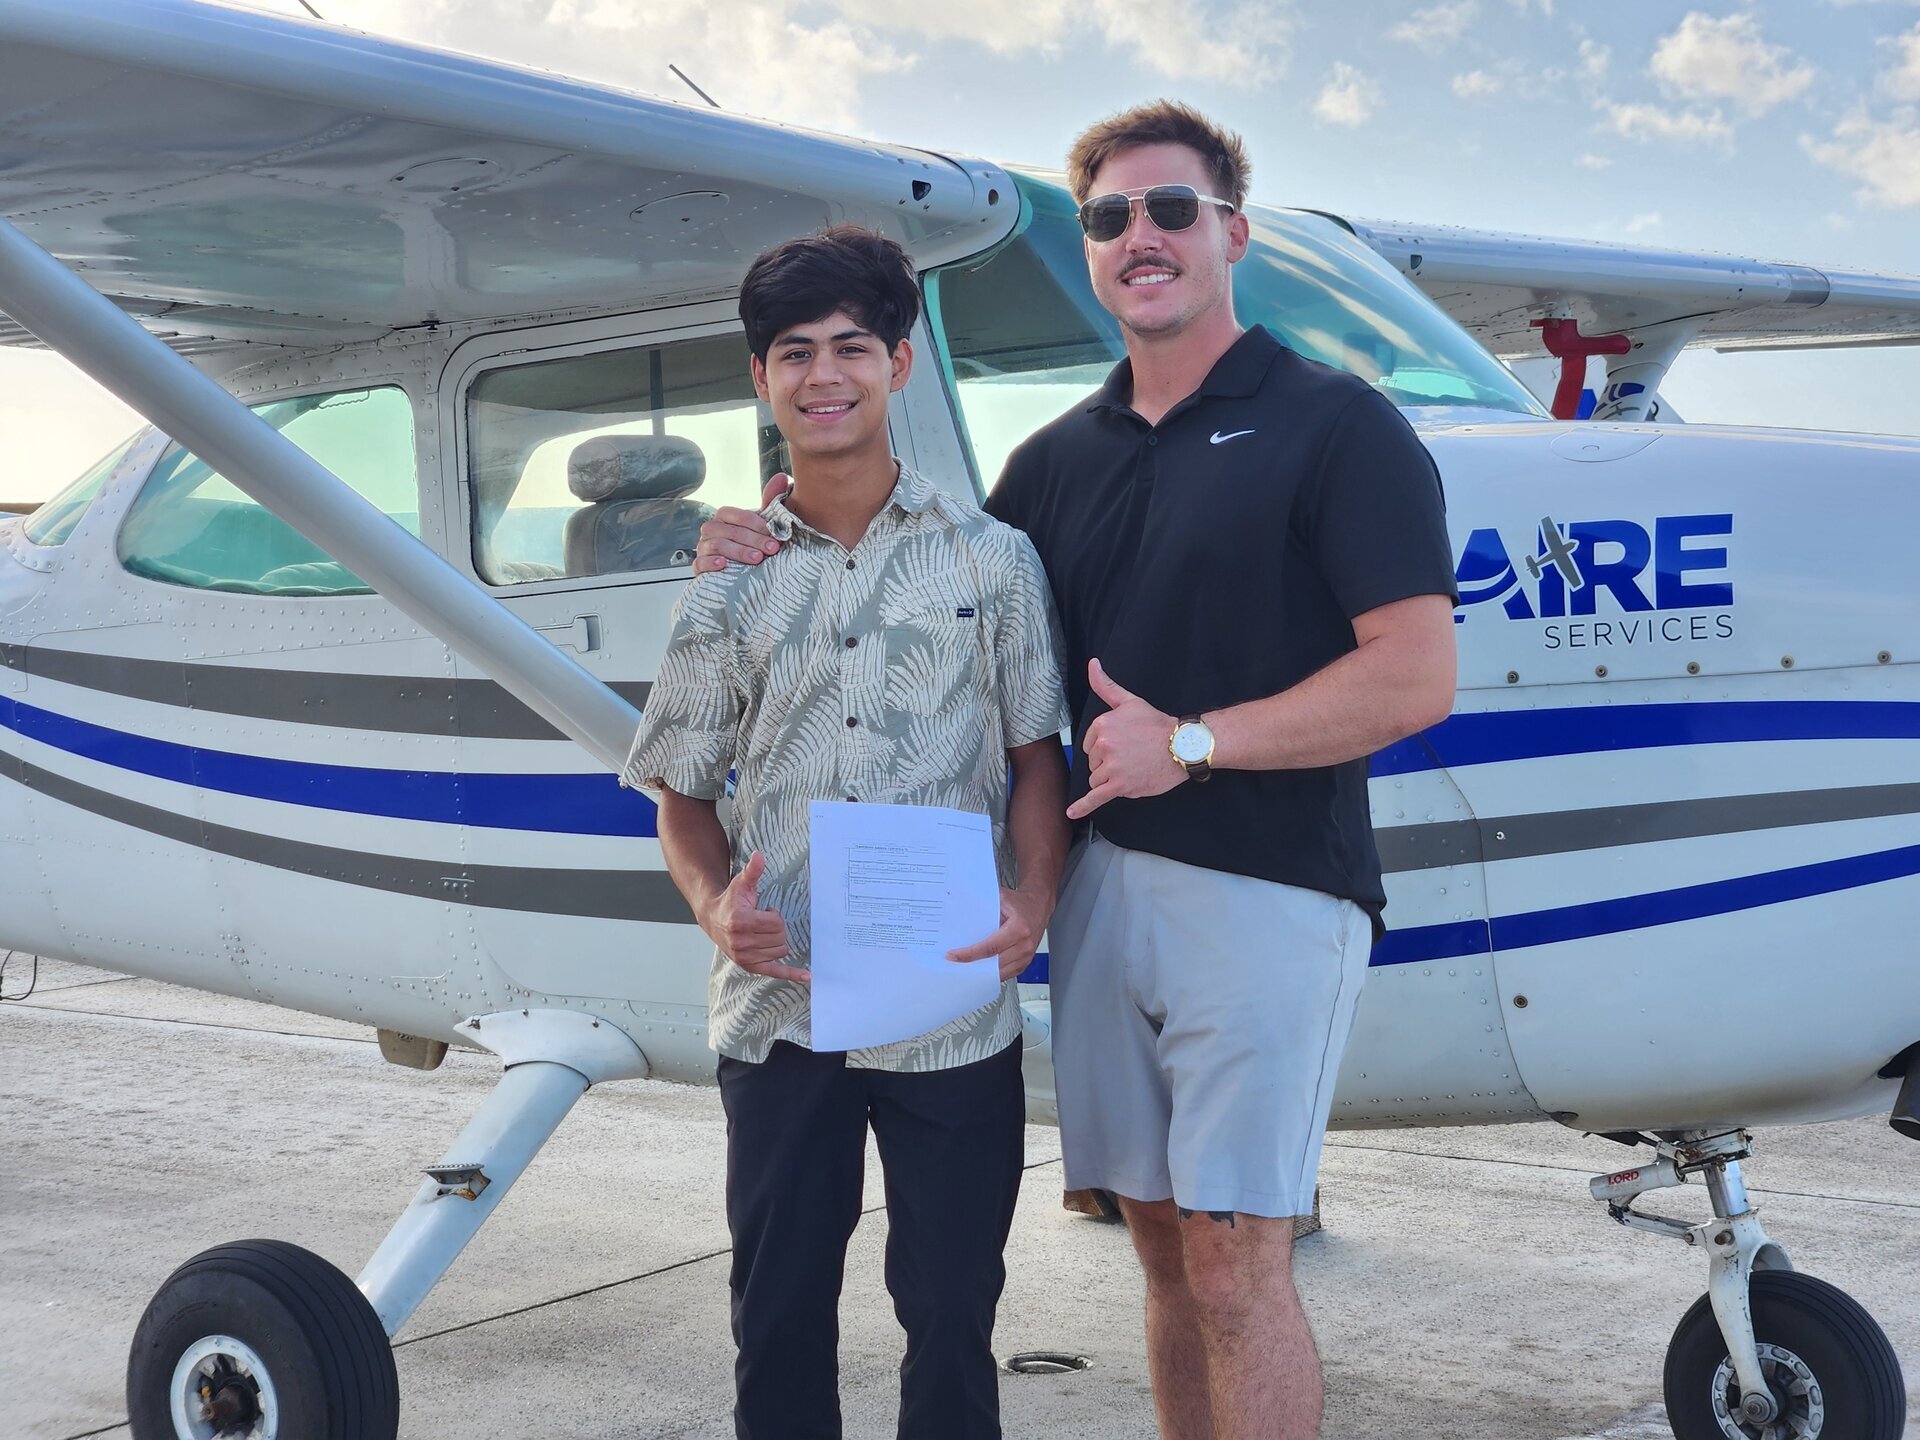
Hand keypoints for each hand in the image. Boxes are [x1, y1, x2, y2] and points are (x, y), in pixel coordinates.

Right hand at [693, 473, 789, 572]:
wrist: (737, 572)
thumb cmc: (749, 544)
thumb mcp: (761, 524)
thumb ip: (770, 502)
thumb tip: (782, 476)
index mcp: (724, 517)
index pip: (736, 515)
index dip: (756, 524)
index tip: (774, 534)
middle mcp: (711, 529)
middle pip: (729, 531)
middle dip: (753, 540)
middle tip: (772, 549)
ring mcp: (703, 547)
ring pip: (717, 545)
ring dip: (739, 551)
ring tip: (757, 559)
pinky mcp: (698, 567)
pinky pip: (699, 563)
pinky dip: (711, 562)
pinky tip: (724, 564)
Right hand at [700, 851, 807, 982]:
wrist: (713, 918)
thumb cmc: (731, 900)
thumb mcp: (741, 884)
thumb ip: (752, 871)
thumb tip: (759, 855)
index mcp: (741, 921)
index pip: (776, 923)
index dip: (774, 915)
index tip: (764, 910)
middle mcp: (741, 942)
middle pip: (780, 938)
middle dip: (777, 928)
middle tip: (762, 921)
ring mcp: (744, 956)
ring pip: (780, 951)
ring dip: (776, 940)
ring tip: (761, 932)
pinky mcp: (748, 965)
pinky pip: (774, 971)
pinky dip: (791, 974)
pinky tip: (807, 977)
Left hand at [948, 886, 1050, 981]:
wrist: (1038, 906)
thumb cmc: (1021, 903)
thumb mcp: (1001, 899)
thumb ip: (984, 908)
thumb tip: (963, 916)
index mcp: (1019, 928)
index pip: (990, 947)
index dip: (970, 954)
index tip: (954, 956)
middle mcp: (1025, 945)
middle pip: (994, 963)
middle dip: (972, 965)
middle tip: (955, 965)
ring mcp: (1027, 956)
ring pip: (1001, 972)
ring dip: (982, 972)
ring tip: (965, 969)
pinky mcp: (1026, 962)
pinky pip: (1008, 974)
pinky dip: (993, 974)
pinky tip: (981, 970)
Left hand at [1066, 658, 1185, 819]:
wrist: (1182, 746)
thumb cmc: (1157, 724)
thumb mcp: (1129, 701)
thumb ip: (1105, 686)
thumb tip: (1092, 664)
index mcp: (1102, 725)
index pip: (1090, 744)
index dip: (1105, 747)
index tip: (1124, 744)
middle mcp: (1104, 745)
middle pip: (1092, 763)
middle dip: (1107, 763)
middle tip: (1133, 756)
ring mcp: (1111, 767)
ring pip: (1097, 779)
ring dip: (1111, 779)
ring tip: (1133, 769)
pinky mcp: (1120, 786)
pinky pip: (1096, 798)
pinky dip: (1083, 806)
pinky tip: (1072, 813)